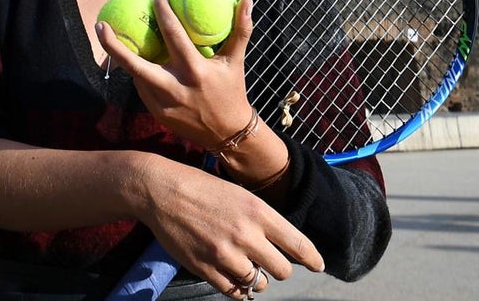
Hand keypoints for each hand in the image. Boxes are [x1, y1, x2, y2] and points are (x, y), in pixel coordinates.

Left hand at [99, 0, 255, 148]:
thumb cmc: (231, 90)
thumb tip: (247, 0)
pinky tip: (135, 61)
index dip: (163, 13)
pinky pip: (142, 88)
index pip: (173, 34)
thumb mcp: (236, 61)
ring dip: (126, 57)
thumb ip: (241, 30)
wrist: (227, 134)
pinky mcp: (156, 113)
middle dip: (112, 44)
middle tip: (101, 24)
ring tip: (116, 37)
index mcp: (194, 70)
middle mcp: (174, 87)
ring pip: (135, 75)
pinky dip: (139, 74)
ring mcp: (162, 102)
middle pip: (134, 63)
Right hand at [133, 159, 323, 296]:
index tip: (317, 265)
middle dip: (278, 268)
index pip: (298, 245)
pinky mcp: (206, 269)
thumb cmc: (200, 188)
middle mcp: (246, 235)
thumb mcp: (238, 194)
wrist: (160, 190)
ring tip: (244, 267)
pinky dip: (237, 287)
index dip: (312, 258)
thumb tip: (280, 244)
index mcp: (258, 212)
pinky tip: (231, 276)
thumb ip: (261, 219)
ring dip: (255, 279)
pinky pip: (233, 292)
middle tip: (267, 262)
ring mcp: (225, 254)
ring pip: (258, 283)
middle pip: (282, 270)